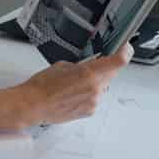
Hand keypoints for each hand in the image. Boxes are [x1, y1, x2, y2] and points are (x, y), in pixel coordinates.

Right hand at [12, 43, 132, 127]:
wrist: (34, 105)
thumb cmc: (43, 85)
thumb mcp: (63, 65)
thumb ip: (82, 65)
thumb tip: (90, 66)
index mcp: (90, 74)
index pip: (118, 61)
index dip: (125, 51)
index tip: (125, 47)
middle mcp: (96, 89)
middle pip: (111, 74)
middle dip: (104, 68)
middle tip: (89, 65)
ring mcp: (94, 101)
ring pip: (103, 86)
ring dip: (94, 82)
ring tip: (73, 83)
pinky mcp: (90, 111)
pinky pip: (95, 97)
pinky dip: (89, 93)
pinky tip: (72, 93)